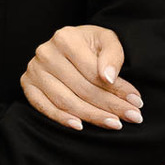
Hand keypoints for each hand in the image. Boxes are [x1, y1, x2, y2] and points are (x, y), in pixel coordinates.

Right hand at [20, 25, 141, 130]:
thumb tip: (107, 77)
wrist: (69, 44)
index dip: (117, 90)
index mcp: (65, 38)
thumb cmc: (90, 44)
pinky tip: (80, 126)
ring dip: (92, 116)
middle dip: (110, 105)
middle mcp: (45, 52)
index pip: (94, 72)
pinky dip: (62, 119)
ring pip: (66, 101)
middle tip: (133, 117)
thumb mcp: (107, 40)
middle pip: (82, 89)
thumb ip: (112, 55)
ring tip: (114, 123)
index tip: (136, 102)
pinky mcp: (27, 85)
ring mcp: (34, 70)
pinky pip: (45, 107)